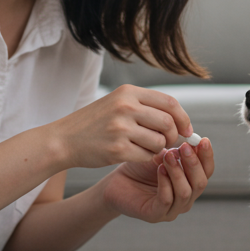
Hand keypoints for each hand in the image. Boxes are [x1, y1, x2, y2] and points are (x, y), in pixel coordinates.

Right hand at [48, 85, 192, 169]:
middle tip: (167, 142)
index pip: (170, 102)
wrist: (63, 140)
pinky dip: (147, 158)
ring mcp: (121, 128)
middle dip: (173, 136)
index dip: (183, 118)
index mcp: (128, 92)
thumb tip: (179, 119)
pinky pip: (147, 156)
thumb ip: (145, 106)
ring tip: (147, 147)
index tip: (186, 130)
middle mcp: (125, 107)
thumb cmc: (94, 123)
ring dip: (159, 148)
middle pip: (168, 123)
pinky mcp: (117, 150)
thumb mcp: (117, 103)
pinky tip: (136, 154)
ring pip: (159, 141)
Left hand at [100, 137, 213, 222]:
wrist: (115, 183)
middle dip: (193, 163)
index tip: (203, 140)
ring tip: (167, 155)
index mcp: (190, 183)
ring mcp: (172, 209)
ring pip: (185, 192)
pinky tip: (159, 169)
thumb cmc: (139, 169)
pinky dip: (165, 183)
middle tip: (184, 147)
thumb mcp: (159, 155)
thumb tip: (186, 144)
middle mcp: (185, 199)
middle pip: (200, 183)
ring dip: (178, 171)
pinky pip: (167, 200)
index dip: (207, 156)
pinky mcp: (155, 215)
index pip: (207, 171)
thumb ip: (174, 152)